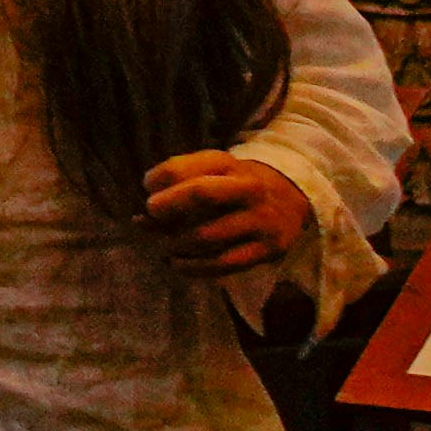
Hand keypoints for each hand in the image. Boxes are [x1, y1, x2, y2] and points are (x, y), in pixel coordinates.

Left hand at [143, 145, 311, 297]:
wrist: (291, 196)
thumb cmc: (232, 187)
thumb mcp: (208, 177)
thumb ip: (173, 194)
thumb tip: (139, 222)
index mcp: (226, 164)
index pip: (182, 168)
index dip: (157, 179)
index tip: (147, 187)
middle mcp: (247, 188)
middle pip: (201, 194)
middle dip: (168, 206)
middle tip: (151, 214)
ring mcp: (261, 219)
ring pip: (207, 235)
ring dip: (176, 244)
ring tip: (166, 246)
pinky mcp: (269, 248)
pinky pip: (224, 263)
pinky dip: (193, 267)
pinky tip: (178, 263)